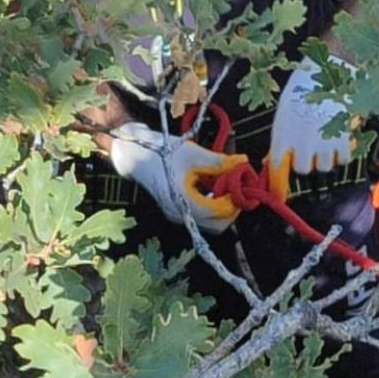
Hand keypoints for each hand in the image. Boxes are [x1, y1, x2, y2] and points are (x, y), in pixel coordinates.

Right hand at [109, 122, 245, 233]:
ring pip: (211, 224)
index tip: (240, 184)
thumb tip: (243, 162)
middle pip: (218, 225)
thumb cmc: (162, 152)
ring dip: (223, 209)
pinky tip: (214, 190)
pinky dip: (213, 208)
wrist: (135, 155)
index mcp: (183, 201)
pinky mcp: (177, 213)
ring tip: (226, 188)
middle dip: (232, 208)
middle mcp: (180, 214)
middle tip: (236, 188)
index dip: (234, 200)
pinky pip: (202, 218)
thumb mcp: (192, 153)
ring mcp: (177, 216)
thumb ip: (218, 161)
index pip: (218, 213)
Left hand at [266, 57, 355, 201]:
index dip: (278, 188)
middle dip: (308, 161)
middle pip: (304, 170)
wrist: (329, 73)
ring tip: (325, 136)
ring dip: (326, 156)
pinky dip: (342, 151)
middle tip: (311, 146)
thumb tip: (275, 163)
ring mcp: (323, 143)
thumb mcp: (285, 115)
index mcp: (282, 135)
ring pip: (326, 166)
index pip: (277, 171)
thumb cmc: (304, 91)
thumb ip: (282, 141)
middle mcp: (302, 144)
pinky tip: (338, 136)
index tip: (279, 198)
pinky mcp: (344, 140)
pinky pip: (343, 159)